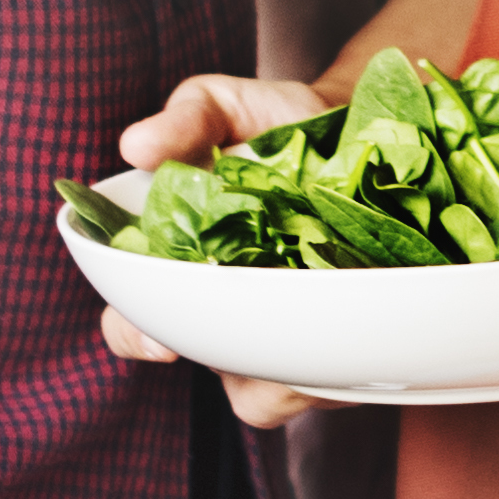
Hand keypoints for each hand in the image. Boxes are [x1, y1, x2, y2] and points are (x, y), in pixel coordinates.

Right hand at [98, 74, 337, 427]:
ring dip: (295, 370)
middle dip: (232, 365)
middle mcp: (223, 313)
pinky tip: (365, 323)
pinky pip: (335, 378)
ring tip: (327, 324)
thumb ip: (184, 122)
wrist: (358, 126)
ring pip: (273, 390)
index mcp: (176, 270)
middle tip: (264, 345)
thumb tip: (136, 145)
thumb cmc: (271, 124)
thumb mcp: (222, 107)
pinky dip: (347, 359)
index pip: (133, 323)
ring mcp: (280, 334)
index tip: (160, 342)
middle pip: (208, 366)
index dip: (135, 338)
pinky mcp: (339, 342)